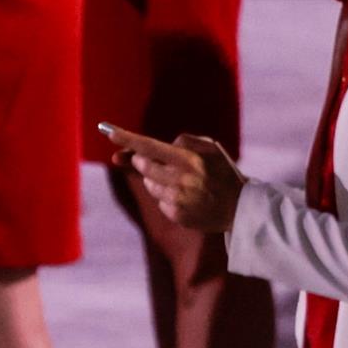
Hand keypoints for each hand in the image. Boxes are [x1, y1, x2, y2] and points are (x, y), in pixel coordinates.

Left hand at [99, 124, 244, 232]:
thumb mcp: (210, 148)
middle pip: (142, 166)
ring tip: (182, 182)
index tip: (108, 131)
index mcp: (187, 159)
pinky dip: (167, 196)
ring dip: (156, 179)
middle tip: (157, 160)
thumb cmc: (222, 171)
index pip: (149, 147)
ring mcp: (176, 200)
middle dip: (143, 161)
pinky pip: (159, 201)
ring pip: (149, 184)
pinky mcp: (175, 215)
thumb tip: (152, 148)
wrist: (239, 207)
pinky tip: (186, 197)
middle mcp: (179, 180)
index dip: (127, 139)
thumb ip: (183, 142)